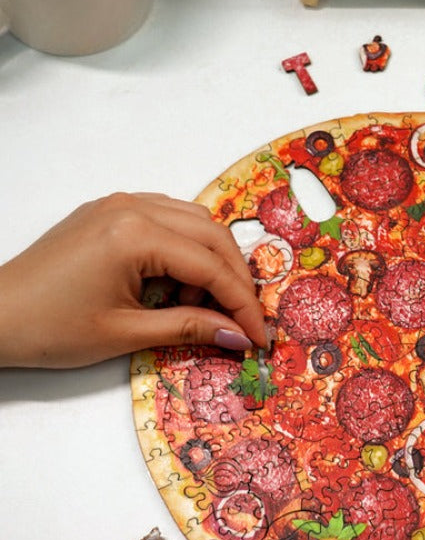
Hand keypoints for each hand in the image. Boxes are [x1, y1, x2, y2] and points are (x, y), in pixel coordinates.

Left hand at [0, 193, 267, 367]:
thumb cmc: (50, 329)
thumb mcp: (126, 334)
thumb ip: (190, 328)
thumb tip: (239, 336)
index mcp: (135, 235)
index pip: (211, 267)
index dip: (243, 304)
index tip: (259, 336)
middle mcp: (133, 206)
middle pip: (213, 235)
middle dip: (236, 279)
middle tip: (243, 319)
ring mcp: (120, 203)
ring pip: (195, 220)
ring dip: (213, 260)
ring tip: (202, 303)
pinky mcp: (110, 210)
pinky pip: (169, 218)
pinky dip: (187, 247)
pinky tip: (178, 279)